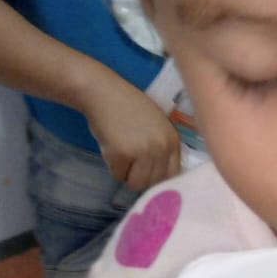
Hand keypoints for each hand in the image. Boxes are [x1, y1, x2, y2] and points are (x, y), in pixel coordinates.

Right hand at [83, 71, 181, 190]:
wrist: (104, 94)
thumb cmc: (128, 108)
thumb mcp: (157, 126)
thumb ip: (163, 148)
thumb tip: (160, 177)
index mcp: (173, 140)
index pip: (173, 175)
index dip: (159, 178)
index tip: (148, 175)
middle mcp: (162, 147)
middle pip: (154, 182)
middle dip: (141, 177)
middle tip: (131, 164)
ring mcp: (142, 152)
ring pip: (137, 183)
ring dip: (127, 175)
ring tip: (123, 157)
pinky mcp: (121, 155)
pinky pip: (118, 175)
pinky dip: (112, 167)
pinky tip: (111, 149)